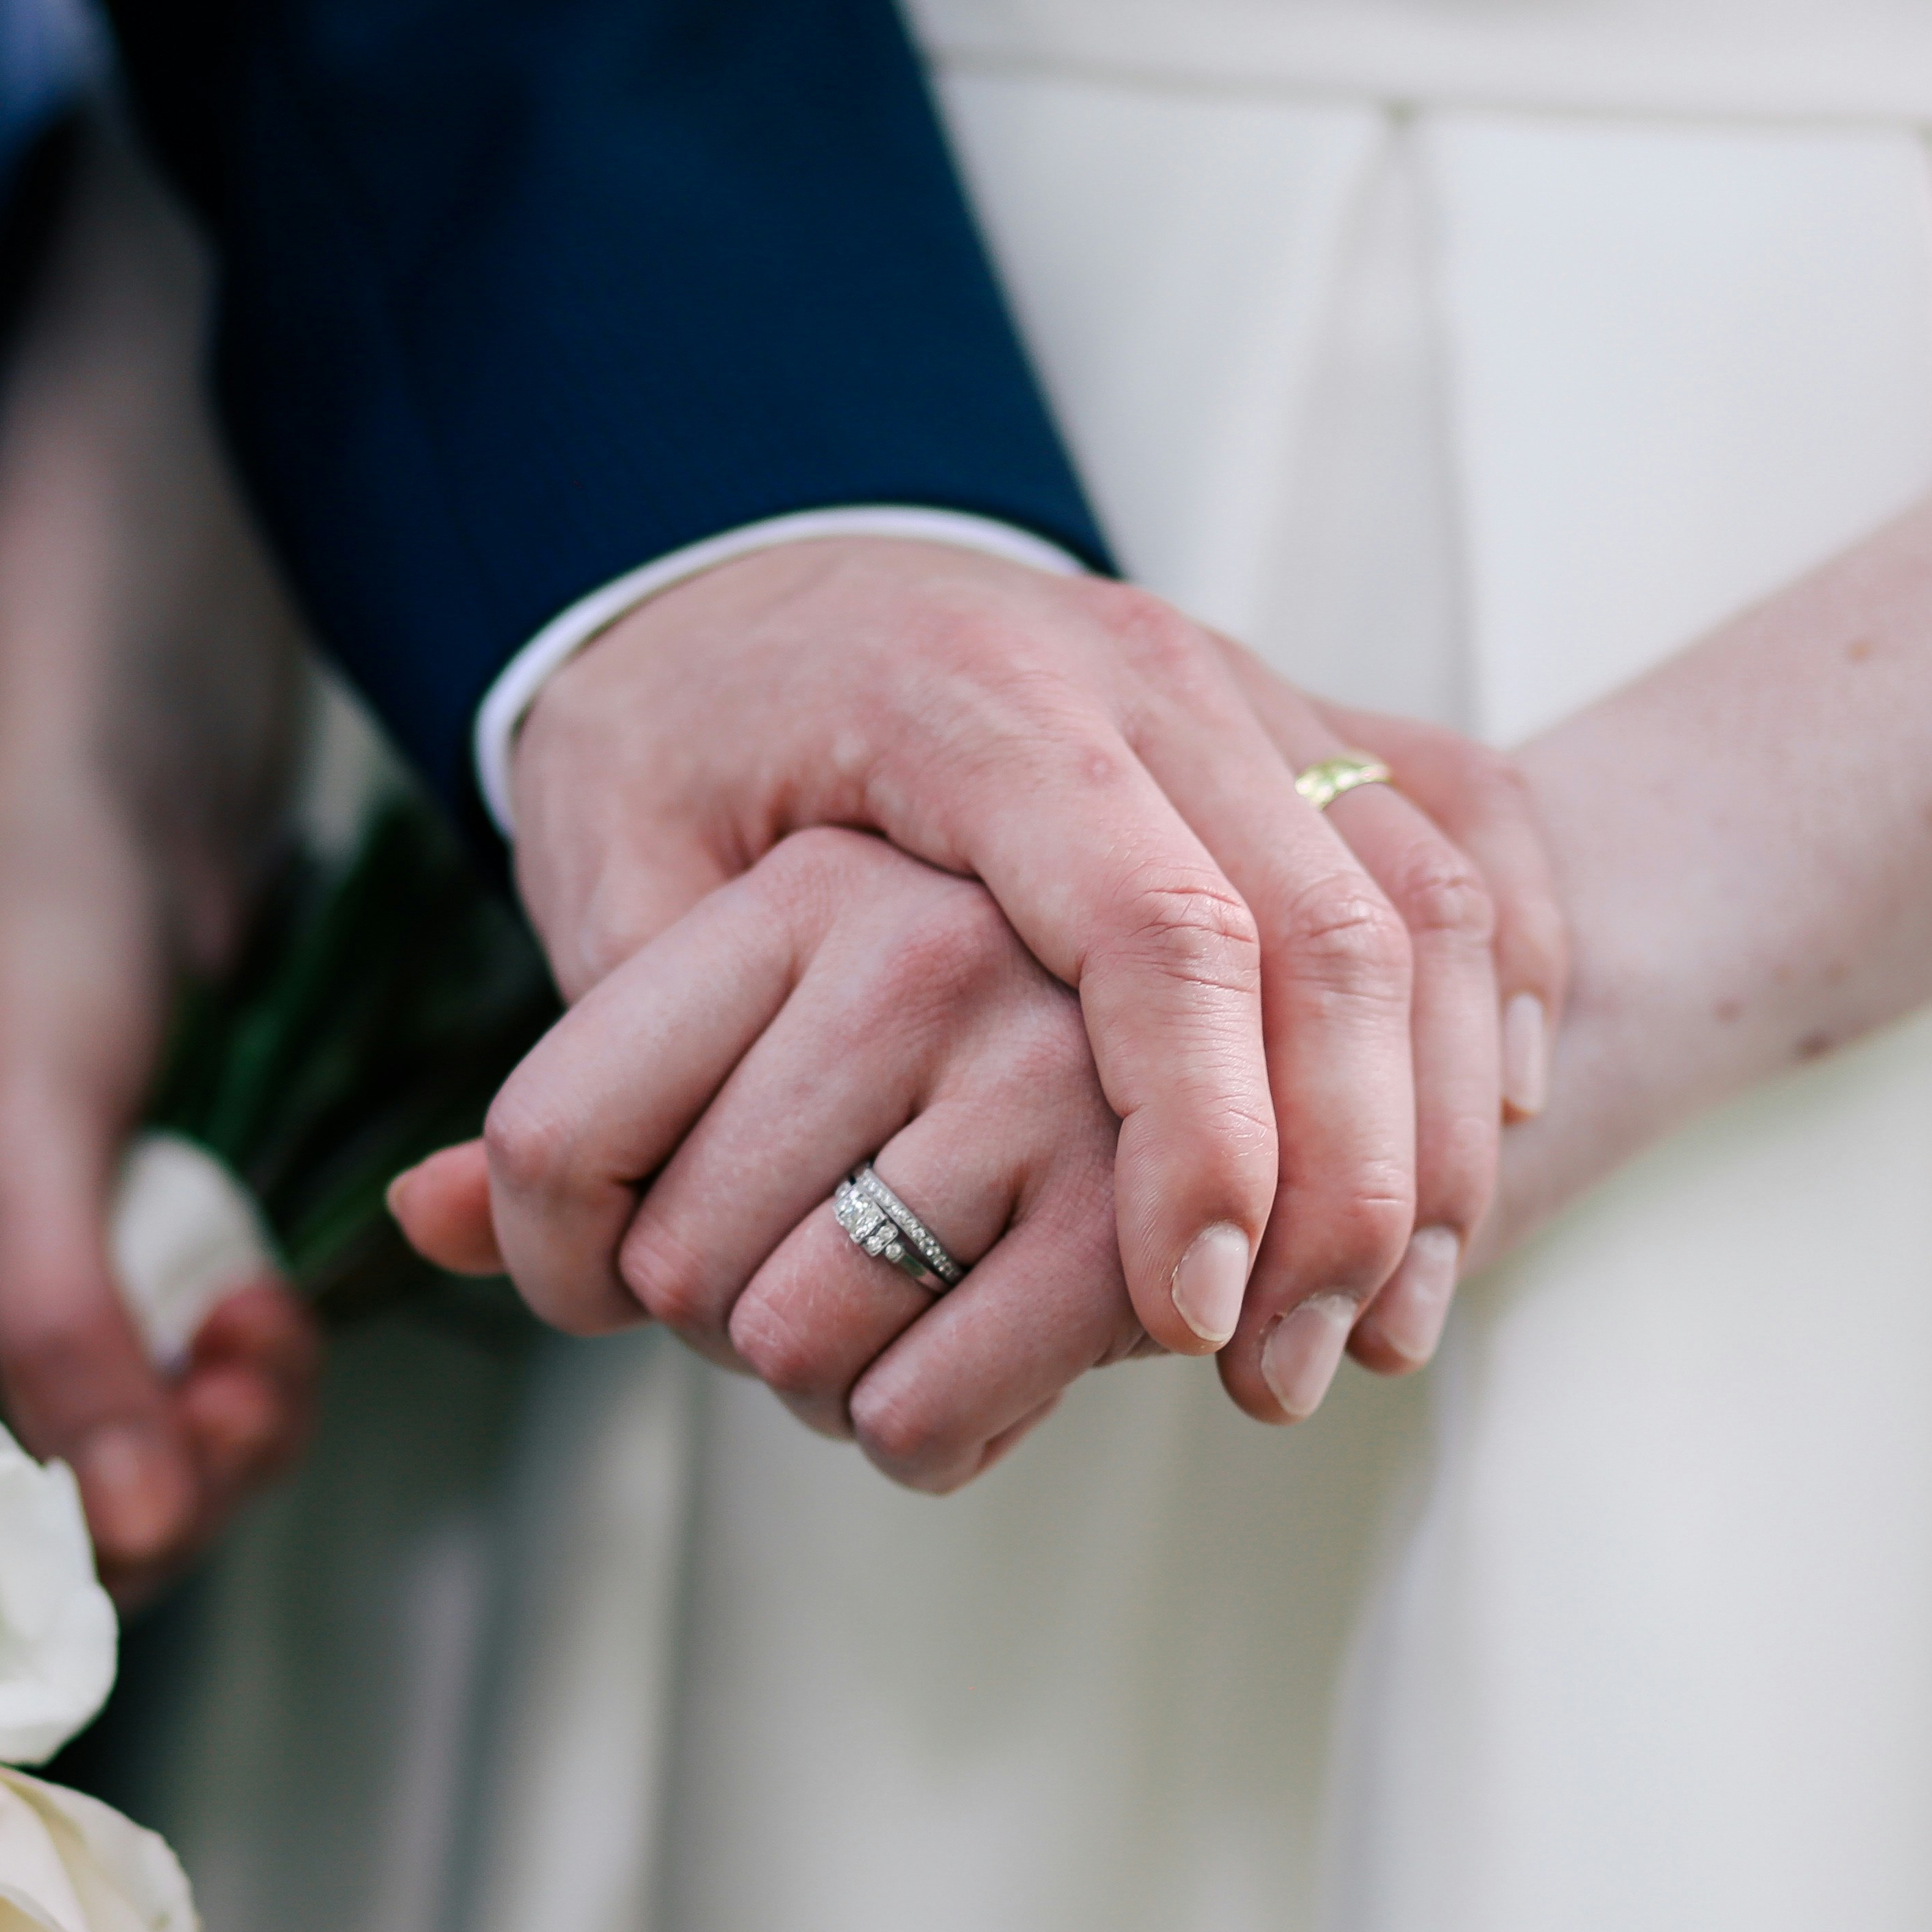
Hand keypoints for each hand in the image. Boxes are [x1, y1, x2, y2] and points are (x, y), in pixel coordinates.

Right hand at [0, 119, 315, 1595]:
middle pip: (43, 1501)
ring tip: (266, 1325)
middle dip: (165, 1478)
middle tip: (246, 1372)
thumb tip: (114, 1531)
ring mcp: (40, 1252)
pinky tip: (274, 1296)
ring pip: (140, 1439)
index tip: (165, 1478)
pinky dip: (249, 1359)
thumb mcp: (22, 1095)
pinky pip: (196, 1353)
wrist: (136, 656)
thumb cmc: (29, 844)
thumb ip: (56, 1319)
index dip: (48, 1545)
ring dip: (224, 1423)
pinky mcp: (144, 1205)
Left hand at [397, 827, 1139, 1488]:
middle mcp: (941, 944)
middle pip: (675, 1270)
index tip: (590, 1292)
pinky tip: (984, 1365)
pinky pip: (933, 1411)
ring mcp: (1071, 1065)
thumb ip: (580, 1091)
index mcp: (808, 881)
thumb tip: (421, 1221)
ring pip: (799, 1347)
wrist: (1147, 780)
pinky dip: (927, 1440)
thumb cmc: (916, 893)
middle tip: (810, 1261)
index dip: (548, 1262)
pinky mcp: (1178, 1200)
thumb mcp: (677, 900)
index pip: (553, 1142)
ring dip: (832, 1383)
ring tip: (912, 1297)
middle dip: (720, 1318)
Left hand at [505, 538, 1565, 1413]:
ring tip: (1384, 1324)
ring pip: (1418, 899)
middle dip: (1344, 1168)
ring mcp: (1242, 685)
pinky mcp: (1303, 725)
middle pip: (1323, 923)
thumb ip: (580, 1050)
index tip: (1194, 1305)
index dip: (1196, 1126)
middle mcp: (1138, 674)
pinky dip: (1489, 1003)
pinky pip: (1463, 848)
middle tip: (1294, 1365)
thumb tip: (441, 1228)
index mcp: (968, 702)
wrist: (763, 566)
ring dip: (1430, 1126)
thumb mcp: (604, 866)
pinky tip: (1488, 1143)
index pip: (1143, 922)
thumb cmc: (685, 739)